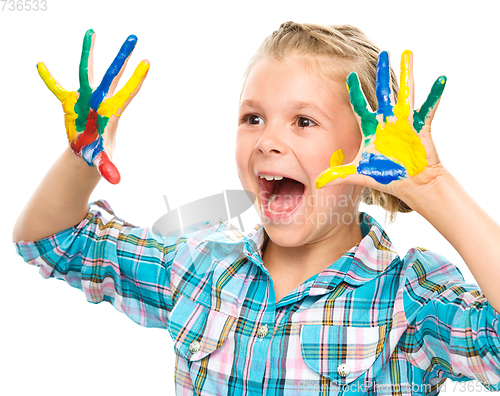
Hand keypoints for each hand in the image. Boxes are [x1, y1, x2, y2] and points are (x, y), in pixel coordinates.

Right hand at [37, 29, 149, 183]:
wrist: (86, 150)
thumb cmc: (98, 153)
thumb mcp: (101, 160)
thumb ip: (107, 167)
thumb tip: (115, 180)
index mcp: (111, 113)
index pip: (128, 93)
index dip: (137, 79)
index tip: (148, 62)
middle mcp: (100, 100)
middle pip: (112, 75)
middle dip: (122, 58)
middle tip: (134, 37)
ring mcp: (85, 98)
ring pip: (87, 72)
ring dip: (88, 53)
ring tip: (91, 32)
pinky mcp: (70, 102)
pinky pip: (57, 87)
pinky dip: (49, 79)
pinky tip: (41, 66)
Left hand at [315, 50, 445, 202]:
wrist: (411, 184)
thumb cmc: (387, 176)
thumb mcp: (359, 174)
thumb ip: (338, 174)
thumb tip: (319, 183)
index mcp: (371, 128)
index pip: (360, 105)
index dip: (355, 91)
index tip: (350, 75)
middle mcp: (386, 121)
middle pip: (383, 91)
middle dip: (381, 72)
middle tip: (382, 52)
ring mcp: (404, 122)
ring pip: (404, 93)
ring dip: (407, 74)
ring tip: (408, 53)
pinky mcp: (420, 128)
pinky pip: (428, 108)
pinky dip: (435, 95)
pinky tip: (441, 79)